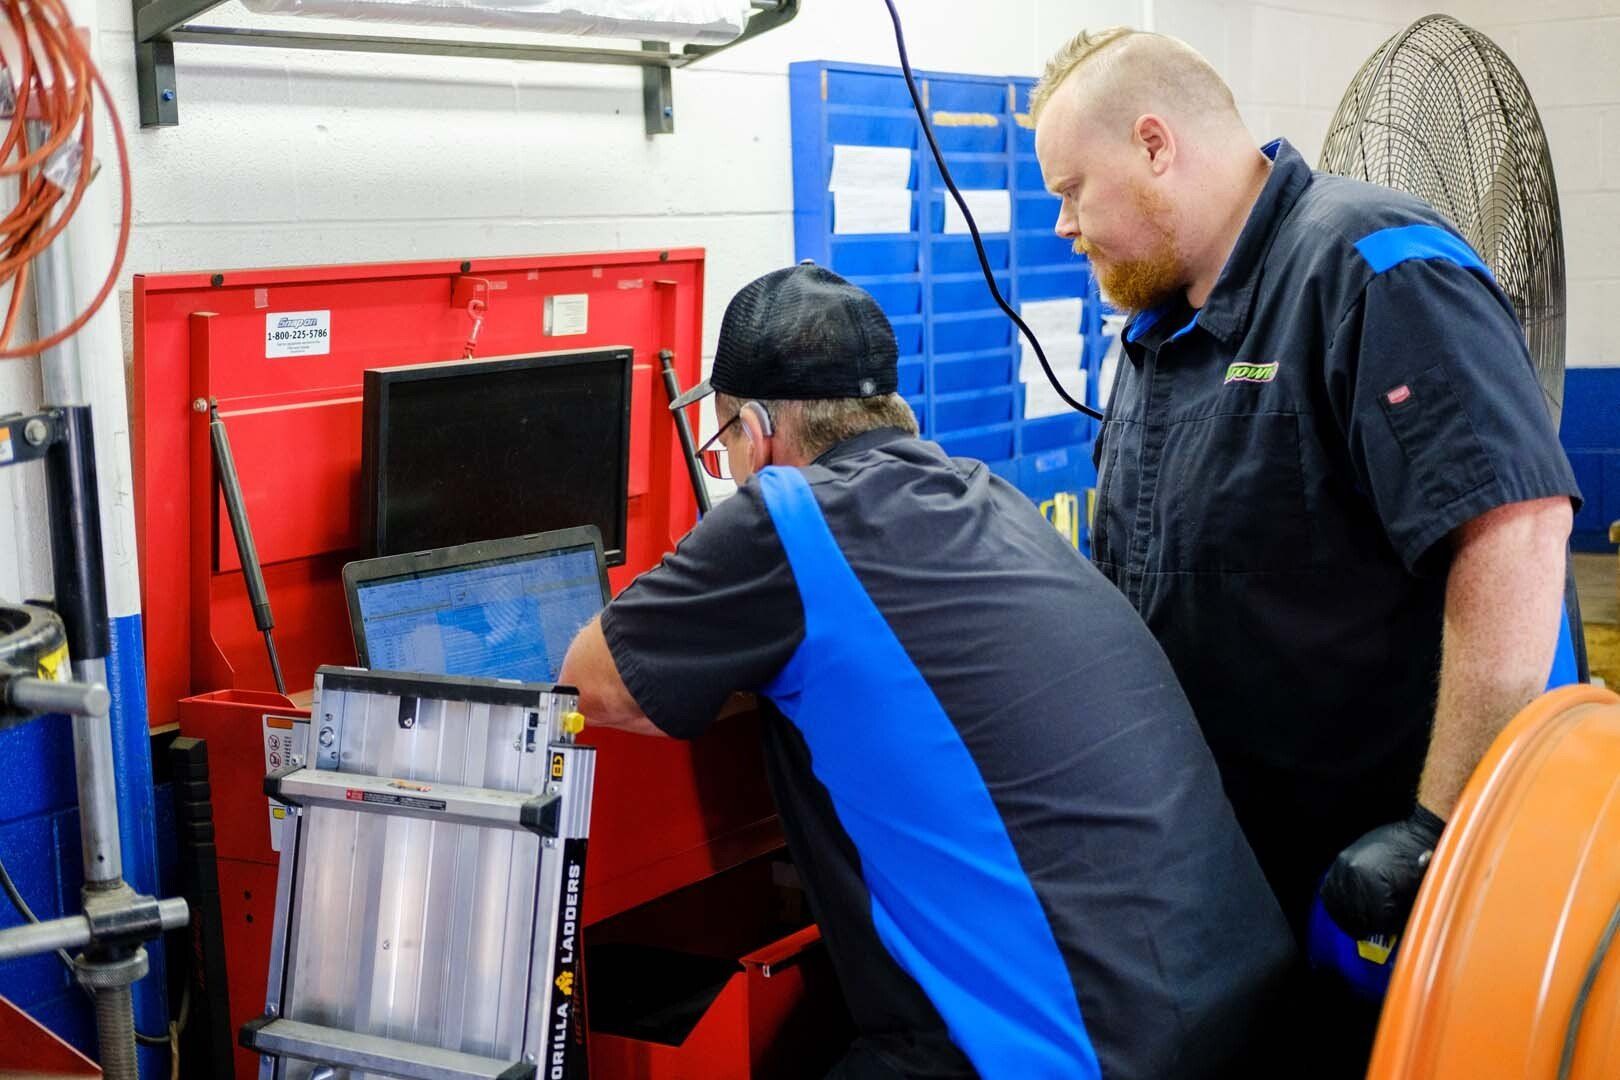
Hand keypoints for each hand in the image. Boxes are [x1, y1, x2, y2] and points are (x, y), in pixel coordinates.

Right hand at [1319, 805, 1445, 939]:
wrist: (1417, 831)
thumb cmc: (1423, 863)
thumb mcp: (1418, 894)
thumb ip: (1402, 916)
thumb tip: (1390, 935)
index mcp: (1377, 884)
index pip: (1376, 921)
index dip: (1386, 928)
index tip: (1392, 928)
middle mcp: (1355, 874)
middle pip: (1355, 915)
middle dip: (1367, 924)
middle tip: (1377, 927)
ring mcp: (1345, 865)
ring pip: (1338, 904)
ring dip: (1349, 916)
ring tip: (1360, 923)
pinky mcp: (1341, 859)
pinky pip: (1330, 889)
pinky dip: (1337, 902)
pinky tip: (1346, 909)